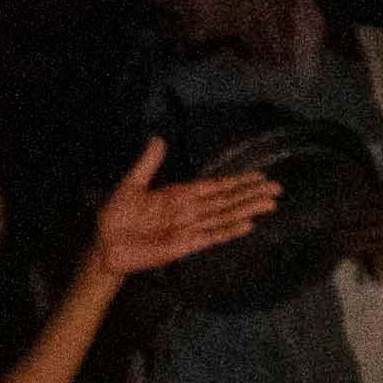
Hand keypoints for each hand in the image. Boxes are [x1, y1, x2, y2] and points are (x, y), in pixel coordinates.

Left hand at [84, 138, 283, 278]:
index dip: (238, 181)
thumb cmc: (117, 216)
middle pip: (227, 201)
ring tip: (270, 204)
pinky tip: (248, 225)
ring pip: (224, 217)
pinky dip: (229, 231)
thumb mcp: (132, 184)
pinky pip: (210, 236)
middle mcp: (190, 211)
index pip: (216, 187)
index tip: (260, 176)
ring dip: (247, 210)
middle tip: (277, 189)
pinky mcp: (183, 245)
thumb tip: (157, 138)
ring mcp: (189, 228)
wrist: (105, 245)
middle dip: (251, 194)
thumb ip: (148, 163)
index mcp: (179, 195)